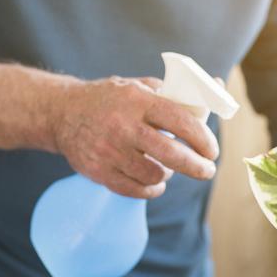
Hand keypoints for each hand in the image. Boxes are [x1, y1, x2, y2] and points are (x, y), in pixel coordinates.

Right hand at [50, 76, 219, 198]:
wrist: (62, 112)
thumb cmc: (109, 99)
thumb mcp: (137, 86)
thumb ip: (173, 92)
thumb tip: (214, 87)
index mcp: (137, 101)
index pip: (180, 121)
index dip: (202, 139)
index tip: (212, 150)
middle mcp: (123, 126)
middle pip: (171, 154)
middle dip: (197, 167)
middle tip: (207, 170)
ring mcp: (109, 151)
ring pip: (154, 175)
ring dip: (169, 174)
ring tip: (170, 168)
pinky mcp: (98, 171)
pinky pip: (135, 190)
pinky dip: (151, 189)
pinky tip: (155, 182)